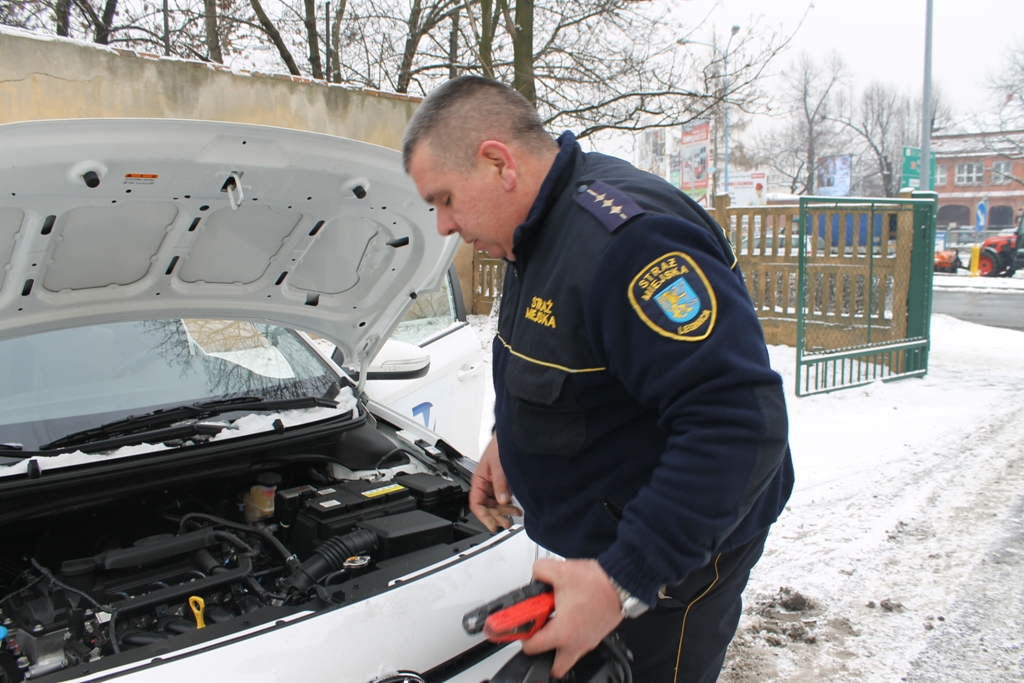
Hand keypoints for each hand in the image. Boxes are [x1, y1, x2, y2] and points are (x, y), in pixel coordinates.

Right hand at [469, 435, 521, 531]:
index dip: (483, 516)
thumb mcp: (499, 465)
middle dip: (496, 516)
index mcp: (479, 480)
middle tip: (506, 523)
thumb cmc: (499, 446)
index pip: (476, 504)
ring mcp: (494, 485)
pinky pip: (503, 500)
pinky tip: (516, 509)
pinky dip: (509, 506)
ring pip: (496, 505)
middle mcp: (485, 485)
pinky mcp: (503, 485)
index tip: (492, 524)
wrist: (510, 438)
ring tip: (515, 516)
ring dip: (504, 512)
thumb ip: (500, 484)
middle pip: (487, 507)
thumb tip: (502, 501)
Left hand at [521, 558, 622, 677]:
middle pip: (554, 666)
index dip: (522, 636)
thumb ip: (539, 572)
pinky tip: (569, 615)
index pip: (532, 648)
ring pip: (568, 655)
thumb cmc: (598, 583)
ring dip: (558, 643)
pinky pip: (580, 643)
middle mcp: (576, 644)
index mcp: (563, 632)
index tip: (523, 626)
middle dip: (543, 653)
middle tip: (539, 633)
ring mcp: (588, 642)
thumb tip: (536, 575)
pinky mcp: (597, 636)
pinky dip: (571, 635)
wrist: (621, 584)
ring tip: (555, 621)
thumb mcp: (560, 571)